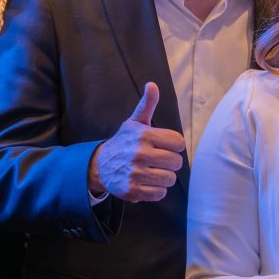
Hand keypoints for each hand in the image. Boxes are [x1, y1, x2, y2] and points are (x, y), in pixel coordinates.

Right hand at [89, 83, 185, 202]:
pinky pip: (159, 193)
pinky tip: (147, 182)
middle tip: (159, 160)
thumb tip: (152, 84)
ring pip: (170, 179)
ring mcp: (135, 173)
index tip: (165, 145)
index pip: (179, 143)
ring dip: (164, 176)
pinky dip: (156, 190)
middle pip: (176, 162)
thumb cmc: (124, 142)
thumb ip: (147, 105)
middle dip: (170, 162)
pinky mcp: (132, 190)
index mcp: (144, 135)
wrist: (99, 165)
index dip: (175, 145)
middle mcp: (140, 154)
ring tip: (154, 171)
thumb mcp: (135, 122)